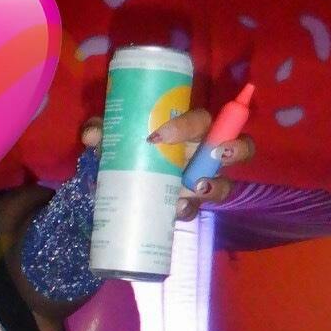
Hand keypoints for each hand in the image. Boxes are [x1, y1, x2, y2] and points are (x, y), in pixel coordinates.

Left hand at [78, 98, 257, 223]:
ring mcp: (203, 180)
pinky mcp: (191, 203)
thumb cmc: (127, 143)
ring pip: (226, 183)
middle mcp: (204, 152)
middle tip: (216, 156)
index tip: (159, 135)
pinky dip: (187, 211)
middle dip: (235, 149)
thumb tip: (92, 136)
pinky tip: (174, 211)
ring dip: (215, 187)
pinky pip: (197, 209)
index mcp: (190, 127)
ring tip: (194, 191)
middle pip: (238, 146)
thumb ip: (104, 129)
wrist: (119, 175)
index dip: (188, 125)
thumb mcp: (114, 133)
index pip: (201, 119)